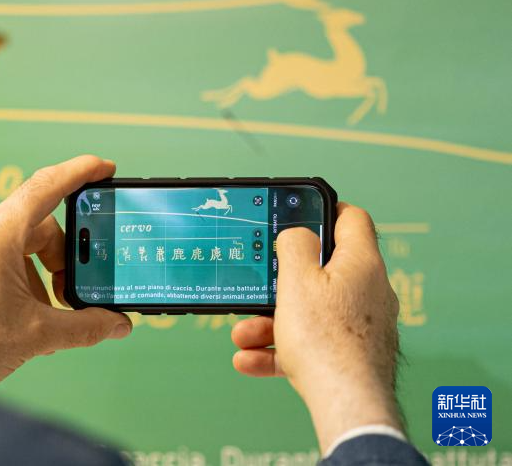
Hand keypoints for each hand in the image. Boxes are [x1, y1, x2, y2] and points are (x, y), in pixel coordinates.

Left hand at [0, 155, 131, 407]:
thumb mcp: (37, 335)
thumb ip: (85, 326)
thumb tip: (117, 324)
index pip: (47, 186)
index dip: (81, 172)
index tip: (104, 167)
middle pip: (33, 228)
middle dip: (59, 260)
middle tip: (72, 296)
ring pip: (9, 247)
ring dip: (32, 276)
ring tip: (37, 319)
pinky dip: (7, 279)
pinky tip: (10, 317)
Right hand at [230, 203, 402, 450]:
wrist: (347, 404)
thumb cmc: (326, 340)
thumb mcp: (297, 279)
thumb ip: (295, 244)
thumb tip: (298, 232)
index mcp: (361, 264)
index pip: (351, 219)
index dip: (324, 209)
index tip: (299, 214)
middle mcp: (369, 292)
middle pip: (321, 272)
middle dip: (280, 283)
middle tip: (260, 285)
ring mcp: (363, 326)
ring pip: (311, 312)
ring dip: (271, 321)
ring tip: (244, 334)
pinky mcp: (353, 356)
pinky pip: (312, 344)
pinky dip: (281, 349)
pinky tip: (250, 358)